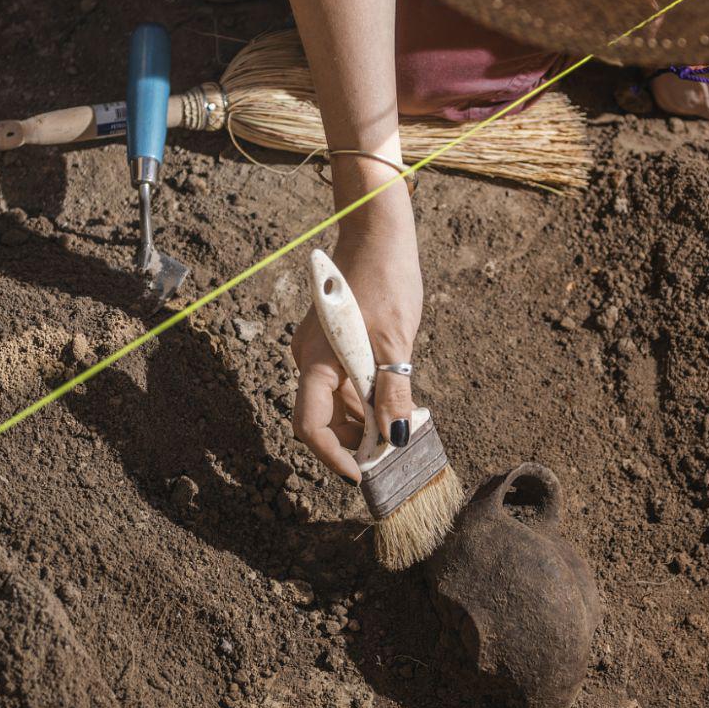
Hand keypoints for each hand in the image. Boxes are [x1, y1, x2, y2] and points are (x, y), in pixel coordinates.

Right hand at [290, 172, 421, 482]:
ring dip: (363, 422)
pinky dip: (365, 399)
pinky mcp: (334, 343)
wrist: (377, 233)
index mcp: (315, 360)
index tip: (362, 474)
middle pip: (322, 419)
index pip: (310, 426)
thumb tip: (394, 436)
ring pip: (335, 403)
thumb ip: (393, 390)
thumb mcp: (396, 340)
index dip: (333, 456)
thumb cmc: (384, 279)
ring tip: (399, 428)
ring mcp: (320, 352)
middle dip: (353, 442)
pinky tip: (392, 402)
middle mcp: (309, 360)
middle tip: (392, 453)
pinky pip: (344, 383)